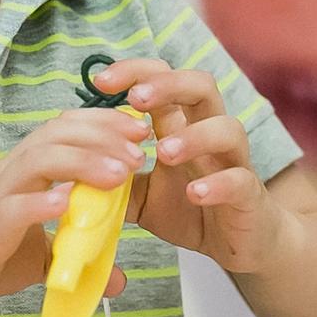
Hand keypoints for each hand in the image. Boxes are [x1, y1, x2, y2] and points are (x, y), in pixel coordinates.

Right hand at [0, 106, 150, 316]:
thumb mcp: (39, 257)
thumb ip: (75, 257)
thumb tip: (116, 278)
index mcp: (25, 172)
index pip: (64, 129)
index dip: (103, 123)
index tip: (140, 130)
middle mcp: (10, 174)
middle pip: (56, 135)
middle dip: (103, 136)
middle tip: (140, 149)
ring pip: (38, 162)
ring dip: (82, 163)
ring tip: (119, 175)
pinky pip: (11, 209)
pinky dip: (39, 203)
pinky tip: (66, 205)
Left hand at [89, 58, 294, 273]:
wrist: (240, 245)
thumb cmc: (191, 209)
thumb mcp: (141, 195)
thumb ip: (113, 179)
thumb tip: (67, 172)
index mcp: (182, 125)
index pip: (163, 80)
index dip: (134, 72)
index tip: (100, 82)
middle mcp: (210, 134)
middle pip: (202, 86)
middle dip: (169, 85)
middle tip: (136, 98)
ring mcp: (234, 163)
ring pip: (228, 128)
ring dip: (194, 136)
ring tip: (163, 153)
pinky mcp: (249, 195)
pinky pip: (240, 179)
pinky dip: (217, 183)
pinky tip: (195, 193)